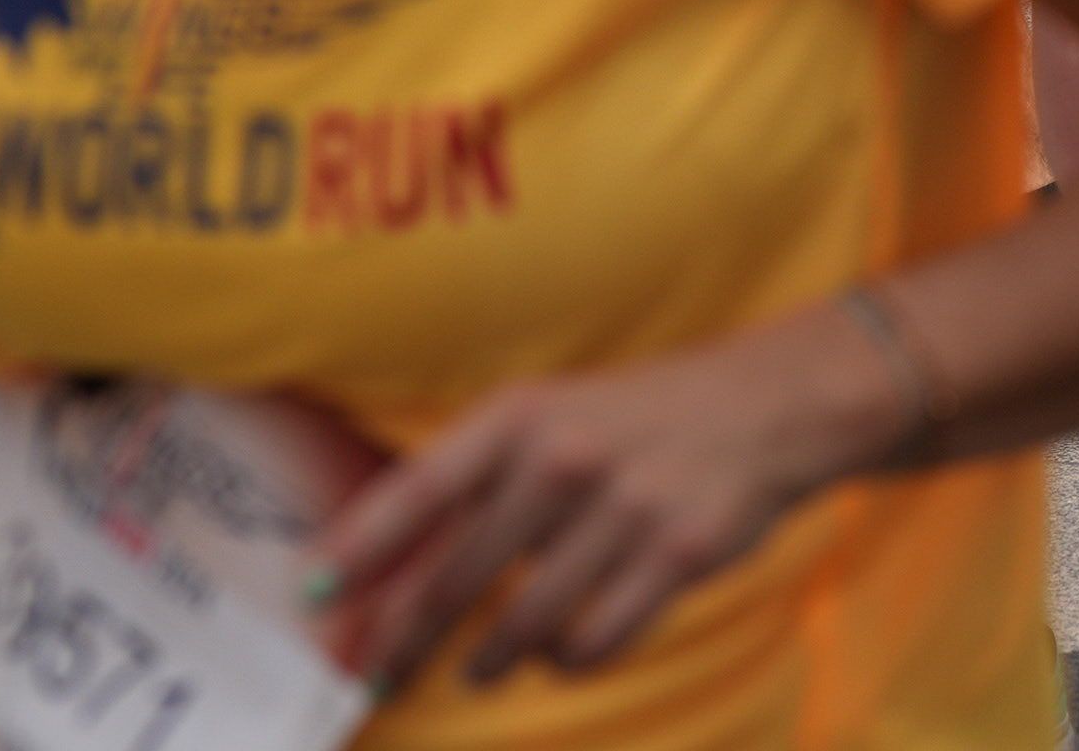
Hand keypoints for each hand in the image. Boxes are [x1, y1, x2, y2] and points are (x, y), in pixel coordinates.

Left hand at [321, 326, 880, 689]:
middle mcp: (566, 459)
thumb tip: (383, 567)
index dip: (359, 548)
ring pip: (523, 624)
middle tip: (381, 672)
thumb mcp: (552, 416)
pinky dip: (568, 659)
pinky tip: (561, 653)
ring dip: (487, 660)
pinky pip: (596, 640)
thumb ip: (478, 480)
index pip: (419, 490)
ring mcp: (625, 509)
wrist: (768, 406)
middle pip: (458, 579)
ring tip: (475, 669)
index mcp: (523, 417)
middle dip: (407, 638)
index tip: (311, 597)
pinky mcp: (677, 555)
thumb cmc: (634, 418)